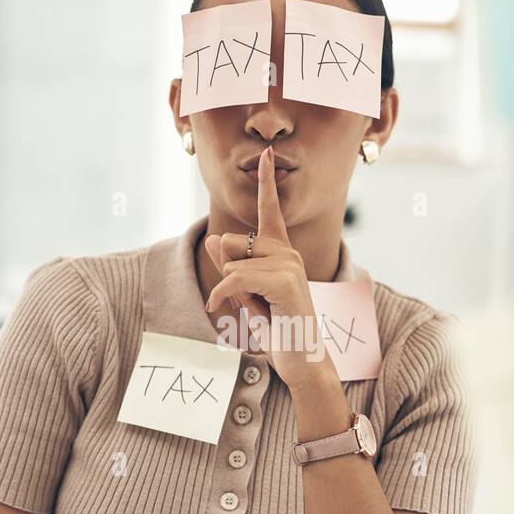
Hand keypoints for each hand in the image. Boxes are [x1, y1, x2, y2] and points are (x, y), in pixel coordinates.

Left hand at [204, 147, 335, 391]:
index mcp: (281, 253)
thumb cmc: (277, 330)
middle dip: (227, 272)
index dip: (267, 181)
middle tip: (249, 302)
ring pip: (233, 263)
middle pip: (233, 242)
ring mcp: (289, 265)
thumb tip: (213, 238)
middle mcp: (288, 253)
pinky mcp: (284, 280)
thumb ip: (229, 268)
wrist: (301, 360)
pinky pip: (235, 277)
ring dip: (229, 290)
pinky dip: (221, 295)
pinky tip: (218, 308)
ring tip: (254, 310)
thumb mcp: (246, 296)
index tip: (267, 152)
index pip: (270, 210)